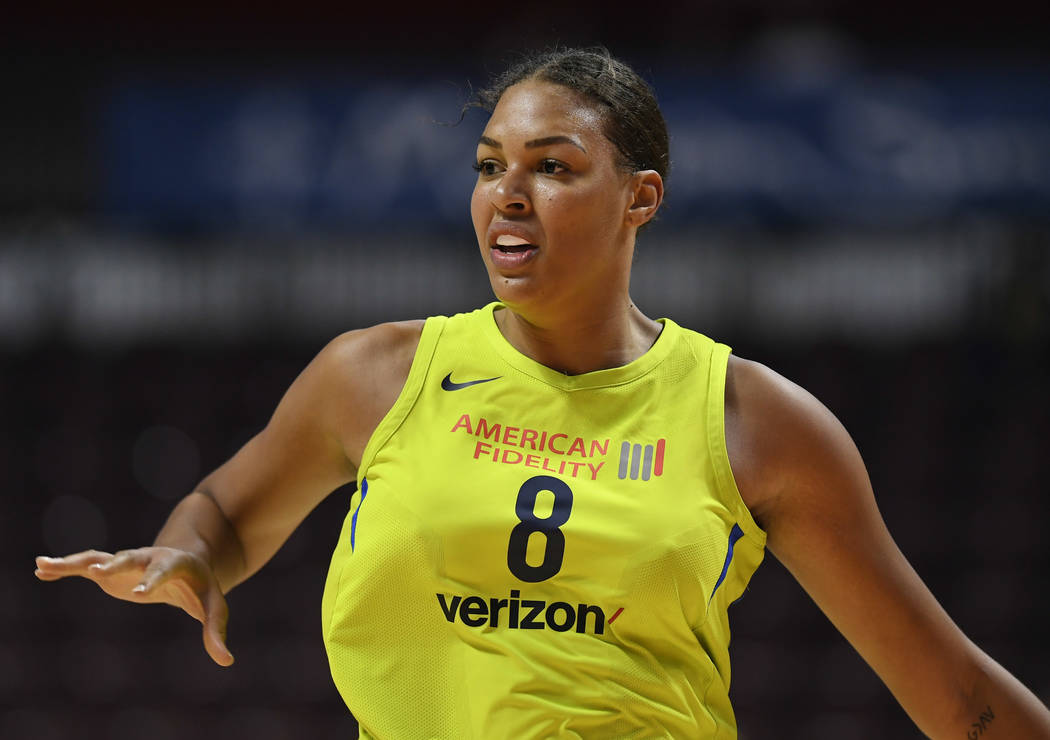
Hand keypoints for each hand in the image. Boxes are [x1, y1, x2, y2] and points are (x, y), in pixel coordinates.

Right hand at [34, 548, 233, 666]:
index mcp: (176, 564)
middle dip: (114, 565)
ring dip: (75, 562)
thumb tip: (227, 661)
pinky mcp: (112, 570)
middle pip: (130, 558)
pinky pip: (85, 566)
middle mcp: (148, 558)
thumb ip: (217, 631)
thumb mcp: (214, 606)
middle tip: (95, 572)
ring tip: (45, 564)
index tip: (140, 593)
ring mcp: (127, 562)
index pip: (165, 571)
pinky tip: (41, 571)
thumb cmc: (202, 588)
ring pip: (100, 559)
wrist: (187, 564)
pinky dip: (64, 568)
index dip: (153, 581)